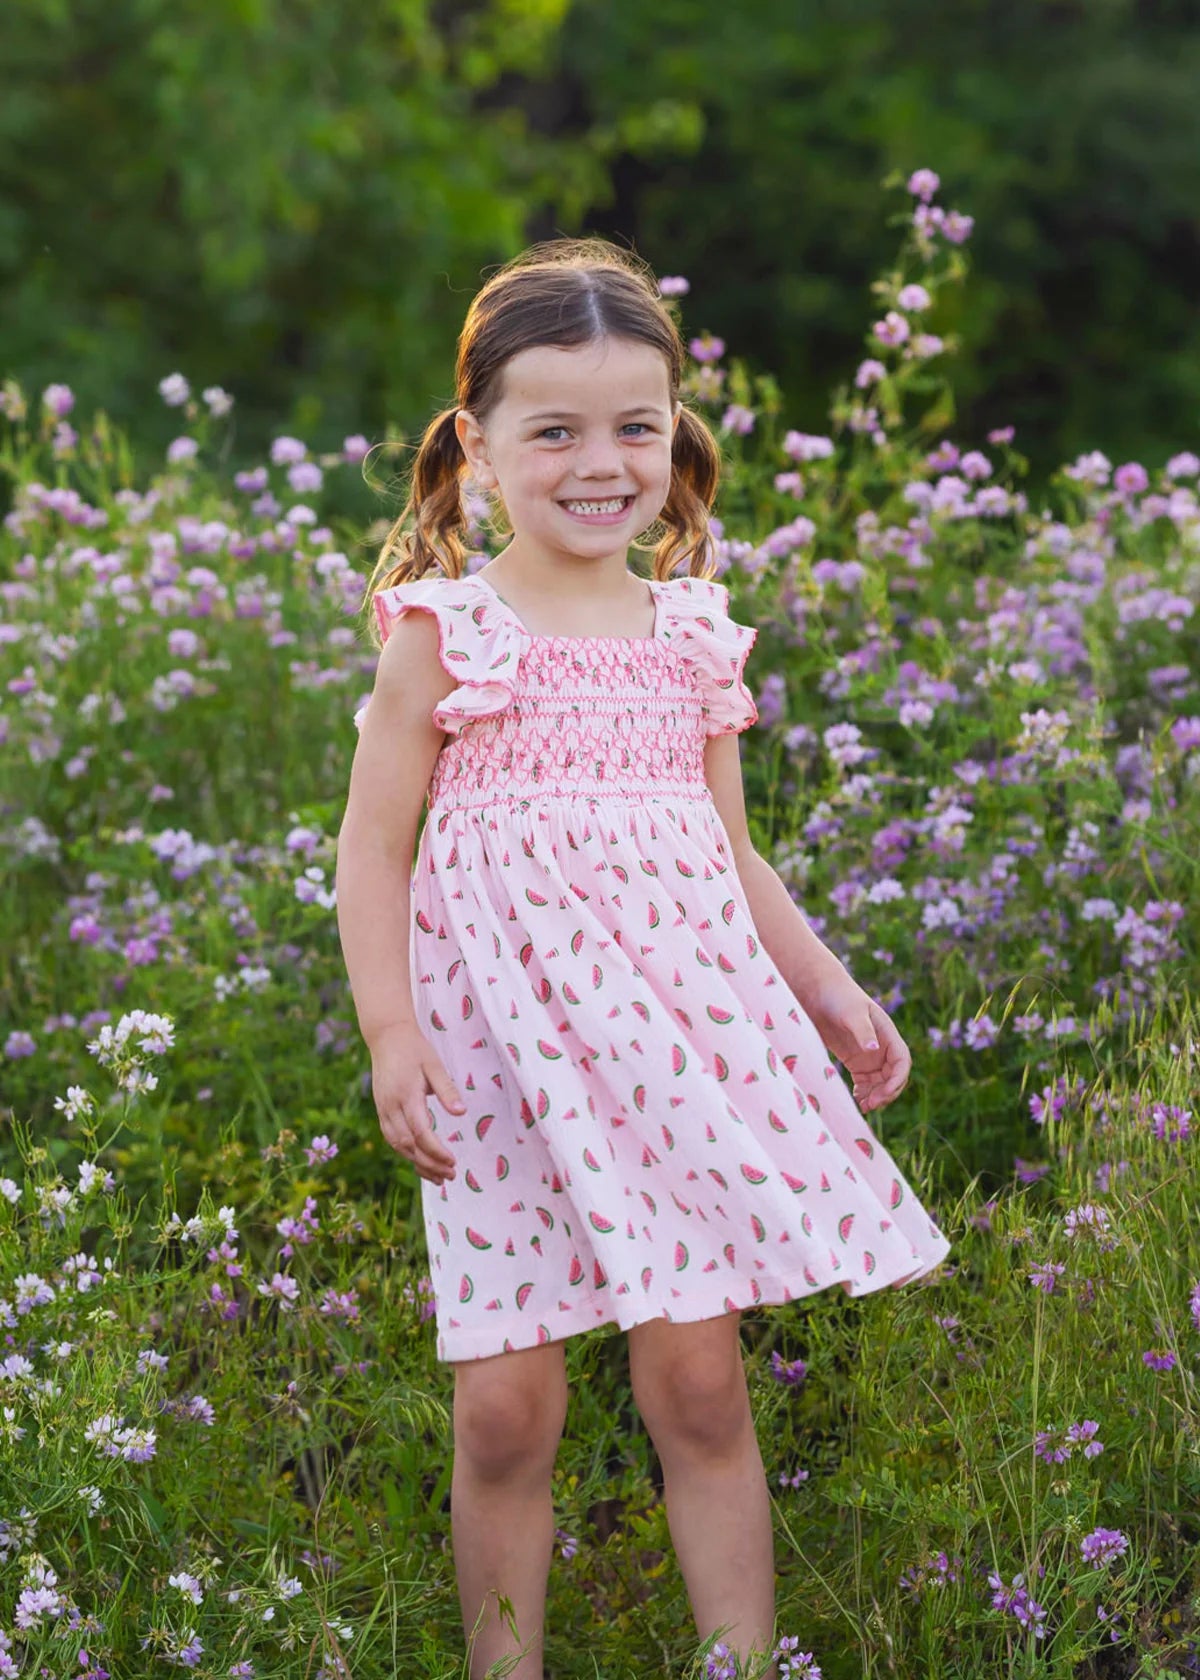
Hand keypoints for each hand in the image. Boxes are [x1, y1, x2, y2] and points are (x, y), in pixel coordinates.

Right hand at [368, 1023, 463, 1184]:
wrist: (387, 1037)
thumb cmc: (415, 1050)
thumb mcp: (435, 1065)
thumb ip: (447, 1089)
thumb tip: (461, 1113)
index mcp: (406, 1094)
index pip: (420, 1132)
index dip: (436, 1151)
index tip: (453, 1162)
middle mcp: (391, 1106)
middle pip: (408, 1144)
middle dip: (428, 1163)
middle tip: (450, 1175)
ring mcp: (383, 1110)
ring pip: (397, 1145)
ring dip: (417, 1163)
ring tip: (439, 1177)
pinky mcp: (381, 1111)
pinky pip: (392, 1138)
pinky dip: (407, 1153)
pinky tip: (421, 1162)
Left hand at [798, 967, 911, 1114]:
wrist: (817, 993)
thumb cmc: (838, 997)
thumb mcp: (852, 1013)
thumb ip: (863, 1031)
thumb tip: (874, 1050)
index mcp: (887, 1034)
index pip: (902, 1061)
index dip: (898, 1079)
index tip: (886, 1092)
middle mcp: (882, 1047)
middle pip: (893, 1076)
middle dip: (887, 1092)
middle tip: (871, 1104)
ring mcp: (868, 1055)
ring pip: (880, 1082)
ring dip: (876, 1096)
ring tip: (863, 1106)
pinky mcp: (854, 1061)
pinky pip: (865, 1082)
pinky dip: (864, 1093)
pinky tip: (856, 1100)